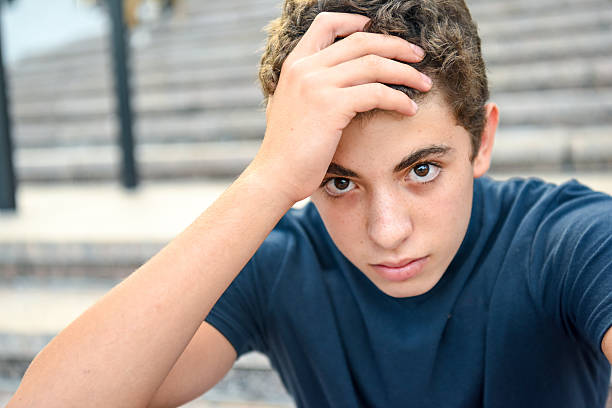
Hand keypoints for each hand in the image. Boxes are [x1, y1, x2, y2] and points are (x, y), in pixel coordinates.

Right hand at [249, 12, 432, 202]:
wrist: (275, 175)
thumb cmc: (287, 149)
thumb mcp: (291, 106)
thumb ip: (307, 87)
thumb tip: (332, 81)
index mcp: (295, 64)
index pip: (327, 23)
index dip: (357, 22)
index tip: (380, 32)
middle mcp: (305, 68)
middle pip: (361, 40)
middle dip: (396, 45)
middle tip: (418, 56)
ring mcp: (316, 84)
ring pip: (374, 64)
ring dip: (406, 72)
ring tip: (424, 84)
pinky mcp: (331, 106)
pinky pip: (377, 93)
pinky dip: (399, 99)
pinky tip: (409, 109)